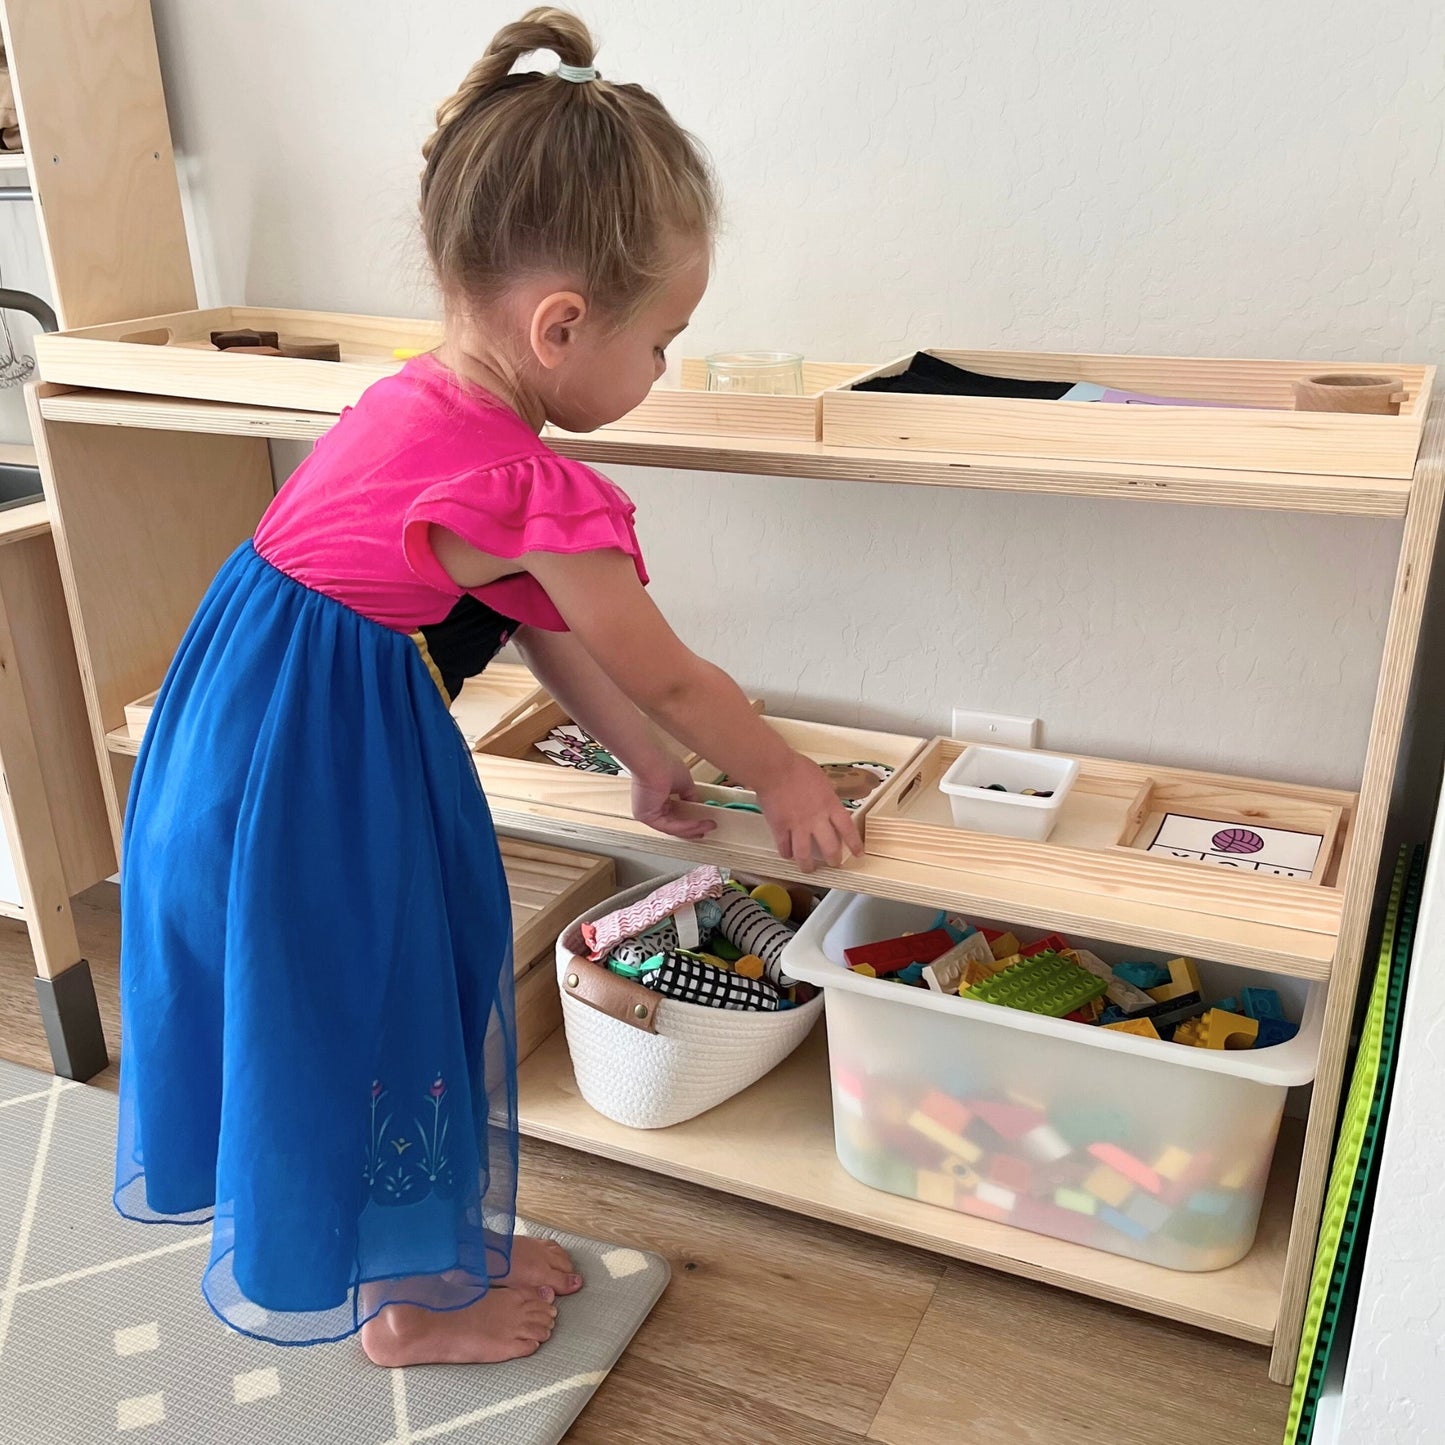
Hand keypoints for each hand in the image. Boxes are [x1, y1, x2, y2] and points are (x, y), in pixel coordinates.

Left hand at [631, 753, 715, 841]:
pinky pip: (669, 826)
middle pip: (674, 823)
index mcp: (656, 797)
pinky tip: (698, 824)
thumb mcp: (684, 782)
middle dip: (692, 828)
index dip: (690, 819)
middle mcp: (650, 806)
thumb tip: (697, 803)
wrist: (652, 762)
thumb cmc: (662, 764)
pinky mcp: (647, 817)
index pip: (674, 814)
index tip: (703, 822)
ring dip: (693, 828)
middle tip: (707, 829)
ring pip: (673, 827)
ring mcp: (647, 812)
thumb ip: (689, 795)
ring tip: (707, 826)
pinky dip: (686, 826)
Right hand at [754, 753, 863, 872]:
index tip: (859, 853)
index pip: (848, 829)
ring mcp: (797, 825)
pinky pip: (784, 847)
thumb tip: (828, 803)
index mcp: (829, 805)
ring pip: (804, 854)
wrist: (775, 768)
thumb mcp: (822, 780)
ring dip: (807, 865)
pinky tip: (787, 854)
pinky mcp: (780, 828)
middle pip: (830, 847)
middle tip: (834, 864)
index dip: (855, 844)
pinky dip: (786, 853)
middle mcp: (816, 819)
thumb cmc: (797, 768)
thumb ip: (826, 797)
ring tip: (808, 868)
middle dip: (834, 860)